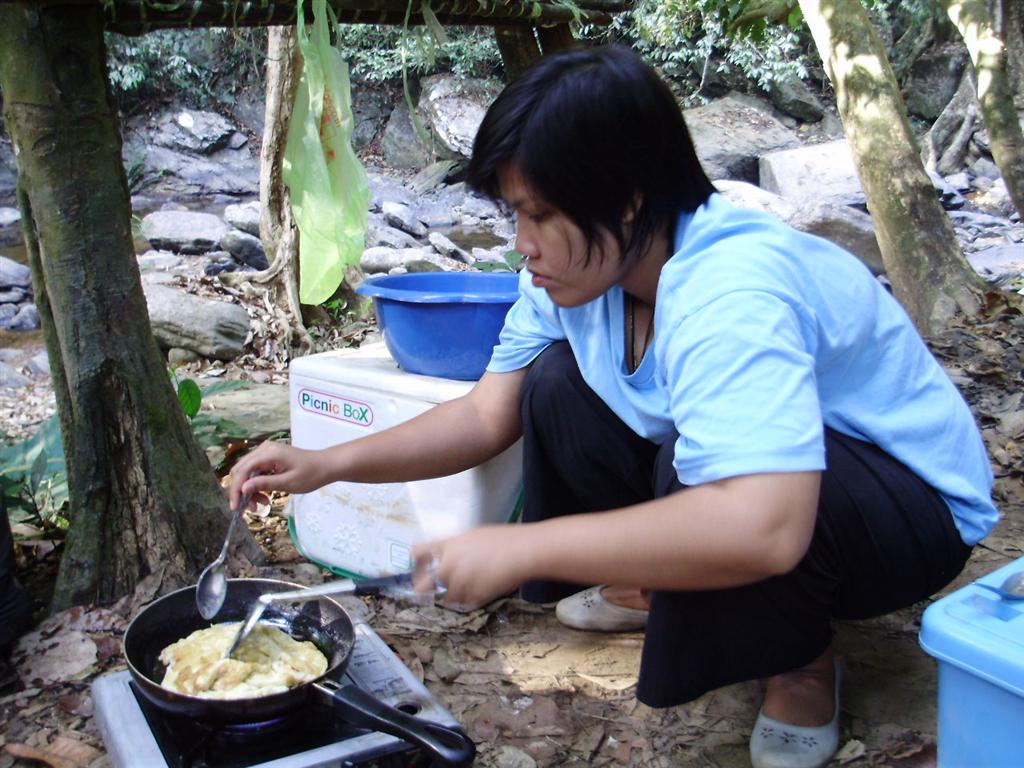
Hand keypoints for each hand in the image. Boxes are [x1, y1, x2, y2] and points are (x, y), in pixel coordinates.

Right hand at [228, 441, 329, 510]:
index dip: (236, 490)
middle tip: (253, 507)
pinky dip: (256, 484)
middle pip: (240, 470)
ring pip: (246, 472)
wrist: (326, 466)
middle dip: (242, 491)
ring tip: (262, 503)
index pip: (242, 471)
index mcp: (268, 453)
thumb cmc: (311, 474)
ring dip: (249, 489)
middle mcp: (263, 449)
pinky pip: (255, 471)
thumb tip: (243, 488)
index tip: (236, 508)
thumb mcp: (288, 483)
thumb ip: (264, 484)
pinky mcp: (269, 458)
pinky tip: (264, 496)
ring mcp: (265, 452)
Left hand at [412, 525, 534, 609]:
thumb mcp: (472, 536)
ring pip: (445, 599)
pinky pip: (464, 604)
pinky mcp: (472, 597)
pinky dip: (469, 600)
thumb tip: (445, 557)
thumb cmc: (502, 539)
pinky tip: (483, 588)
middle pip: (421, 586)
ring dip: (453, 596)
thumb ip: (454, 547)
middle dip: (425, 590)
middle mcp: (447, 565)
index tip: (417, 568)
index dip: (414, 563)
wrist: (523, 552)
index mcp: (447, 546)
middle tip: (434, 590)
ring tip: (471, 585)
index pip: (417, 553)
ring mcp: (459, 583)